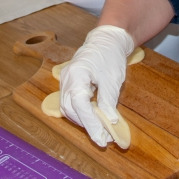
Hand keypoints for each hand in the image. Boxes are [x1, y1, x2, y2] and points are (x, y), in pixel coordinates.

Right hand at [59, 25, 133, 146]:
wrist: (107, 40)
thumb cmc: (110, 55)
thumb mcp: (112, 79)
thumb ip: (108, 101)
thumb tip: (109, 121)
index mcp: (76, 74)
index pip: (79, 104)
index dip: (90, 123)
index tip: (102, 138)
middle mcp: (66, 78)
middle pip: (70, 109)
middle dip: (86, 125)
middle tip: (104, 138)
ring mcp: (65, 80)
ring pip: (68, 108)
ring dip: (83, 120)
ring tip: (101, 130)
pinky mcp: (69, 83)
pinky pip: (71, 102)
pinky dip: (82, 112)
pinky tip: (94, 118)